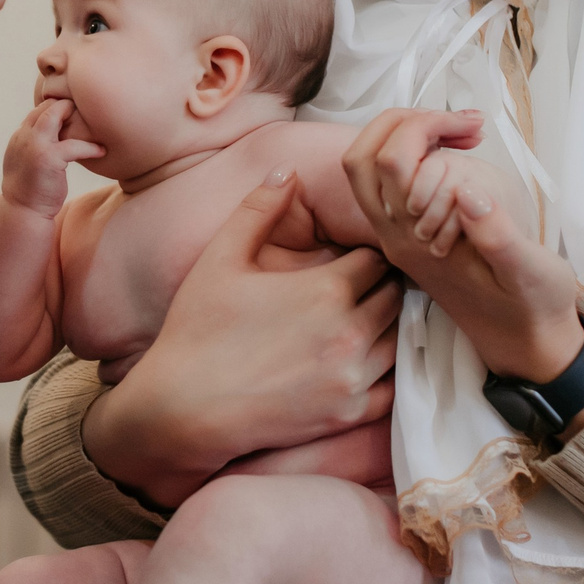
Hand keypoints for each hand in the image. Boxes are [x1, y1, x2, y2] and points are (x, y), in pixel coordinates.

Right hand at [0, 100, 102, 215]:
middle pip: (45, 107)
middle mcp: (24, 137)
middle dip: (65, 104)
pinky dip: (90, 146)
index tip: (73, 111)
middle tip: (85, 109)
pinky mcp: (48, 158)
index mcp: (19, 137)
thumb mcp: (26, 161)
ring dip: (72, 113)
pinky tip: (101, 151)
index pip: (37, 111)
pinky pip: (73, 145)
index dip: (55, 107)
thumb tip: (53, 137)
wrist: (23, 212)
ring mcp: (34, 146)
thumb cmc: (30, 190)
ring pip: (54, 115)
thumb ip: (35, 146)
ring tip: (91, 121)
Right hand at [86, 168, 400, 508]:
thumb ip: (258, 210)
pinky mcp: (350, 413)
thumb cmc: (197, 329)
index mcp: (326, 289)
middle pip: (396, 297)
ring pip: (400, 339)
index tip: (350, 259)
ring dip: (387, 327)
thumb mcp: (220, 259)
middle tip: (361, 287)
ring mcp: (354, 376)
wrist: (183, 407)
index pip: (376, 258)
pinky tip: (364, 362)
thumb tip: (287, 170)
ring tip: (363, 321)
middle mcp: (350, 332)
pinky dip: (387, 372)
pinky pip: (394, 387)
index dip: (364, 255)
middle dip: (381, 287)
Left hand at [343, 109, 583, 381]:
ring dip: (410, 135)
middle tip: (463, 125)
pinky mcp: (412, 234)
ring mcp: (399, 235)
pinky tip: (460, 152)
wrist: (527, 344)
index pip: (391, 161)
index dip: (429, 129)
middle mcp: (395, 236)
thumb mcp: (530, 273)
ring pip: (371, 168)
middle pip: (364, 156)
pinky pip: (391, 182)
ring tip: (463, 133)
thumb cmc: (533, 309)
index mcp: (416, 241)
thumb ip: (498, 236)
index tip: (475, 131)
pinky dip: (418, 154)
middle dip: (410, 122)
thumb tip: (468, 193)